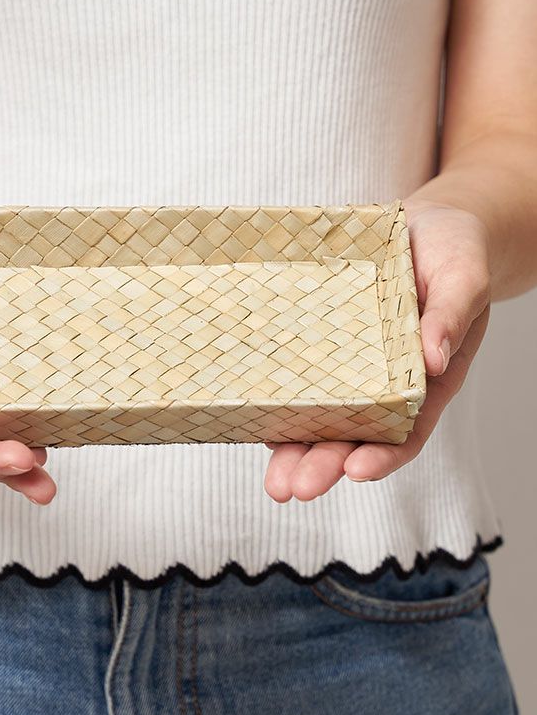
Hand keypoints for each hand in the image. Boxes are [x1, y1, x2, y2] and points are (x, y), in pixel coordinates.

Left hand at [263, 202, 491, 502]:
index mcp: (424, 378)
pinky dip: (276, 402)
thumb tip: (435, 361)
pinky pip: (297, 376)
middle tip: (291, 488)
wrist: (425, 226)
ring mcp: (349, 366)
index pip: (405, 430)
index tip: (355, 471)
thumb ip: (451, 316)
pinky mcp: (320, 343)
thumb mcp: (463, 277)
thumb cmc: (454, 253)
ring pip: (318, 417)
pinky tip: (252, 420)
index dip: (382, 455)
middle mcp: (383, 382)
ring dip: (293, 450)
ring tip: (273, 480)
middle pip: (351, 435)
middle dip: (321, 464)